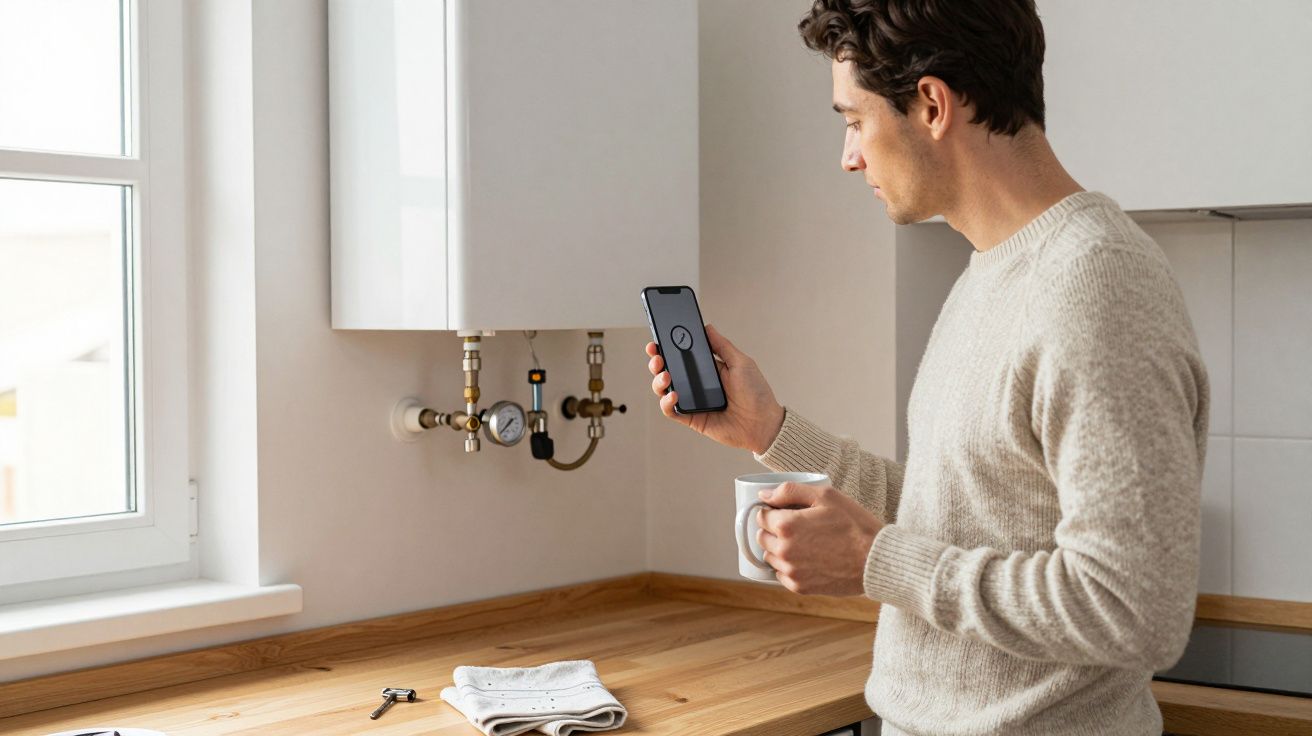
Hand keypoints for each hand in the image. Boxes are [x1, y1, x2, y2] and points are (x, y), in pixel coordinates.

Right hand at [645, 324, 784, 453]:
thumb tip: (707, 328)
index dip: (667, 347)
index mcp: (708, 368)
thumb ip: (722, 346)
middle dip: (657, 361)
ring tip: (666, 376)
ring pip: (664, 389)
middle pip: (668, 370)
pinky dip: (667, 403)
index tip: (658, 339)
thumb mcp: (741, 362)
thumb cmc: (756, 393)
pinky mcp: (691, 417)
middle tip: (657, 356)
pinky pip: (671, 410)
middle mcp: (697, 383)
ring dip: (659, 380)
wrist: (762, 423)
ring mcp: (692, 400)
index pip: (682, 355)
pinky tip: (673, 395)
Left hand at [756, 482, 883, 596]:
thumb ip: (790, 491)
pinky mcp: (800, 587)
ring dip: (779, 548)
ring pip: (770, 557)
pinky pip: (781, 575)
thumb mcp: (826, 495)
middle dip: (774, 530)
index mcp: (786, 526)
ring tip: (805, 542)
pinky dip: (789, 566)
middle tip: (798, 526)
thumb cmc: (854, 525)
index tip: (787, 511)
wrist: (876, 560)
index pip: (760, 516)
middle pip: (762, 537)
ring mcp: (791, 571)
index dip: (772, 511)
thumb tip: (764, 494)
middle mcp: (783, 550)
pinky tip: (808, 558)